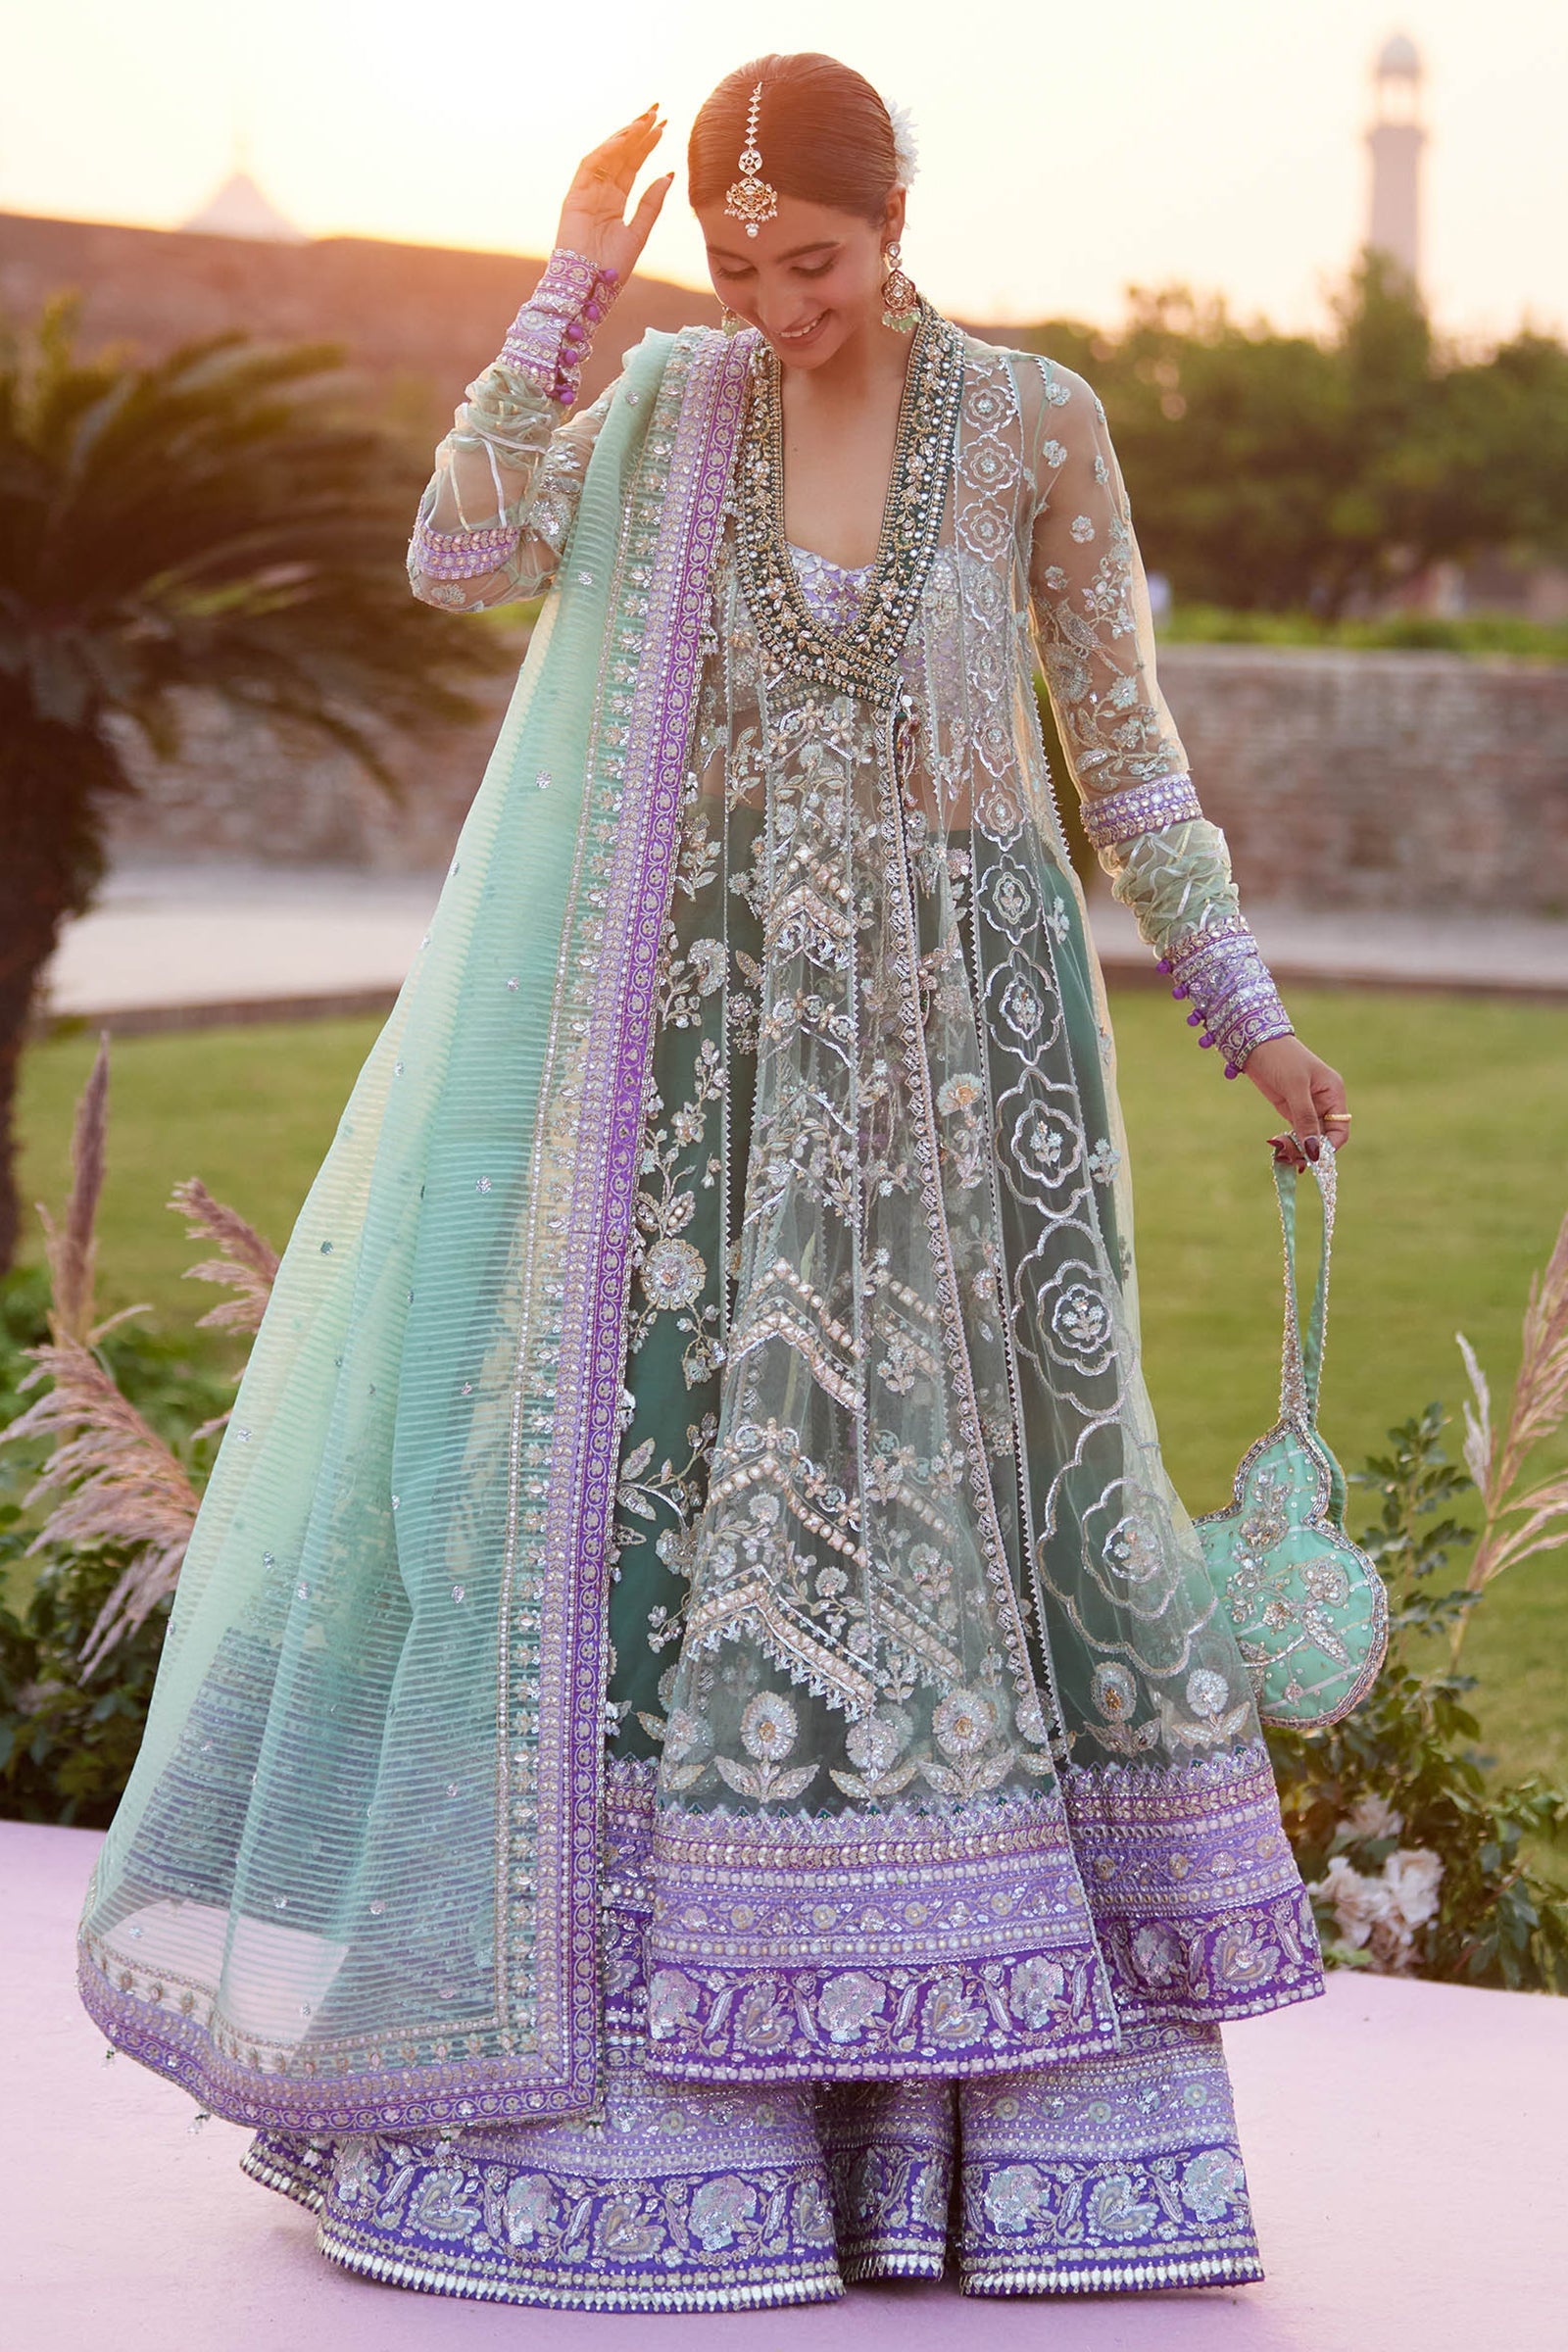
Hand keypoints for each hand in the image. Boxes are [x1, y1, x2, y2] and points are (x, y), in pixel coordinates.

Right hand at [555, 106, 674, 283]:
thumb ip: (651, 204)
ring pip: (606, 155)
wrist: (589, 288)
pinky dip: (606, 151)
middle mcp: (601, 192)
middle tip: (656, 110)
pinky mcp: (574, 196)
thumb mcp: (639, 233)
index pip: (632, 164)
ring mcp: (587, 192)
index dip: (647, 144)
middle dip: (637, 132)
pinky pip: (590, 166)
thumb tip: (668, 175)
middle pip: (620, 155)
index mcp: (616, 201)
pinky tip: (624, 139)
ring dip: (624, 136)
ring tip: (644, 120)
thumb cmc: (612, 268)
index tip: (665, 125)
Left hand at [1243, 1034, 1349, 1167]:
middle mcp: (1324, 1103)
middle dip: (1308, 1150)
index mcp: (1333, 1094)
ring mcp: (1307, 1107)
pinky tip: (1278, 1149)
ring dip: (1296, 1149)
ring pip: (1308, 1138)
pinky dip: (1288, 1143)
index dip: (1328, 1147)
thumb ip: (1305, 1118)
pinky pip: (1295, 1133)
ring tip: (1281, 1155)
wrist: (1256, 1044)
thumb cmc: (1281, 1059)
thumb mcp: (1295, 1088)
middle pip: (1323, 1138)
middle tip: (1289, 1158)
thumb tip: (1314, 1151)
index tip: (1312, 1158)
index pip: (1339, 1130)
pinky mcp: (1290, 1109)